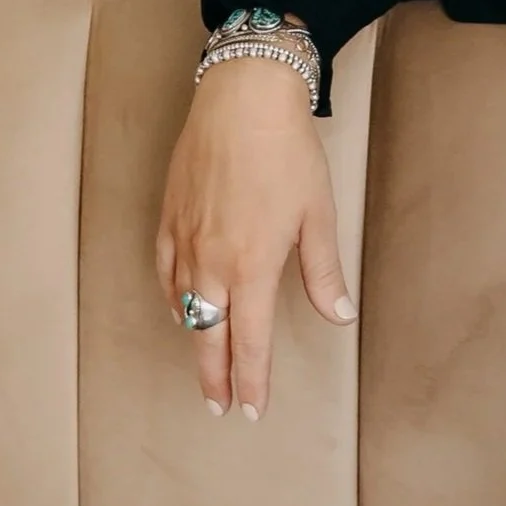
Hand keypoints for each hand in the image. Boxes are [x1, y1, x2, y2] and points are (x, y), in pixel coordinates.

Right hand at [155, 50, 355, 420]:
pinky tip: (180, 310)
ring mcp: (186, 241)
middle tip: (219, 407)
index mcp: (253, 268)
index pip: (251, 343)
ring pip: (185, 309)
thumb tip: (340, 315)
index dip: (253, 381)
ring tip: (206, 366)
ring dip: (196, 342)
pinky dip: (173, 298)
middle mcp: (214, 263)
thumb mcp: (317, 214)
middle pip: (210, 339)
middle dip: (216, 378)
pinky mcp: (168, 217)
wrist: (243, 94)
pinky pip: (165, 272)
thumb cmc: (286, 150)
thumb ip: (323, 272)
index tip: (253, 410)